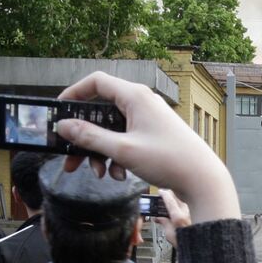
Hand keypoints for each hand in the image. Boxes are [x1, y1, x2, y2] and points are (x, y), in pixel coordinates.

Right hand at [54, 72, 238, 222]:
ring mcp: (147, 118)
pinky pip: (124, 139)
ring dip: (100, 151)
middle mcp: (141, 102)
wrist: (203, 180)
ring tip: (99, 173)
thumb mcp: (123, 150)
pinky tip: (118, 175)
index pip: (96, 82)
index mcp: (135, 96)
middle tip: (69, 156)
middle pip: (101, 111)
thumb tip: (64, 126)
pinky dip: (116, 156)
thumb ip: (91, 137)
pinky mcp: (152, 134)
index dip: (73, 94)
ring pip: (111, 129)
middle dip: (84, 136)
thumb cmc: (169, 160)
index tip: (58, 112)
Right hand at [153, 189, 190, 247]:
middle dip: (168, 195)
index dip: (162, 193)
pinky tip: (175, 210)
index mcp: (177, 215)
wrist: (198, 245)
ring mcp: (190, 211)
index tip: (159, 192)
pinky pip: (185, 204)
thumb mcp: (169, 233)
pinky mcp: (195, 213)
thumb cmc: (185, 241)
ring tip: (167, 206)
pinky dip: (179, 205)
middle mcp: (185, 210)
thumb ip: (163, 222)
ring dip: (174, 200)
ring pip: (181, 199)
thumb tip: (159, 218)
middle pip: (175, 195)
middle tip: (162, 198)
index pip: (168, 197)